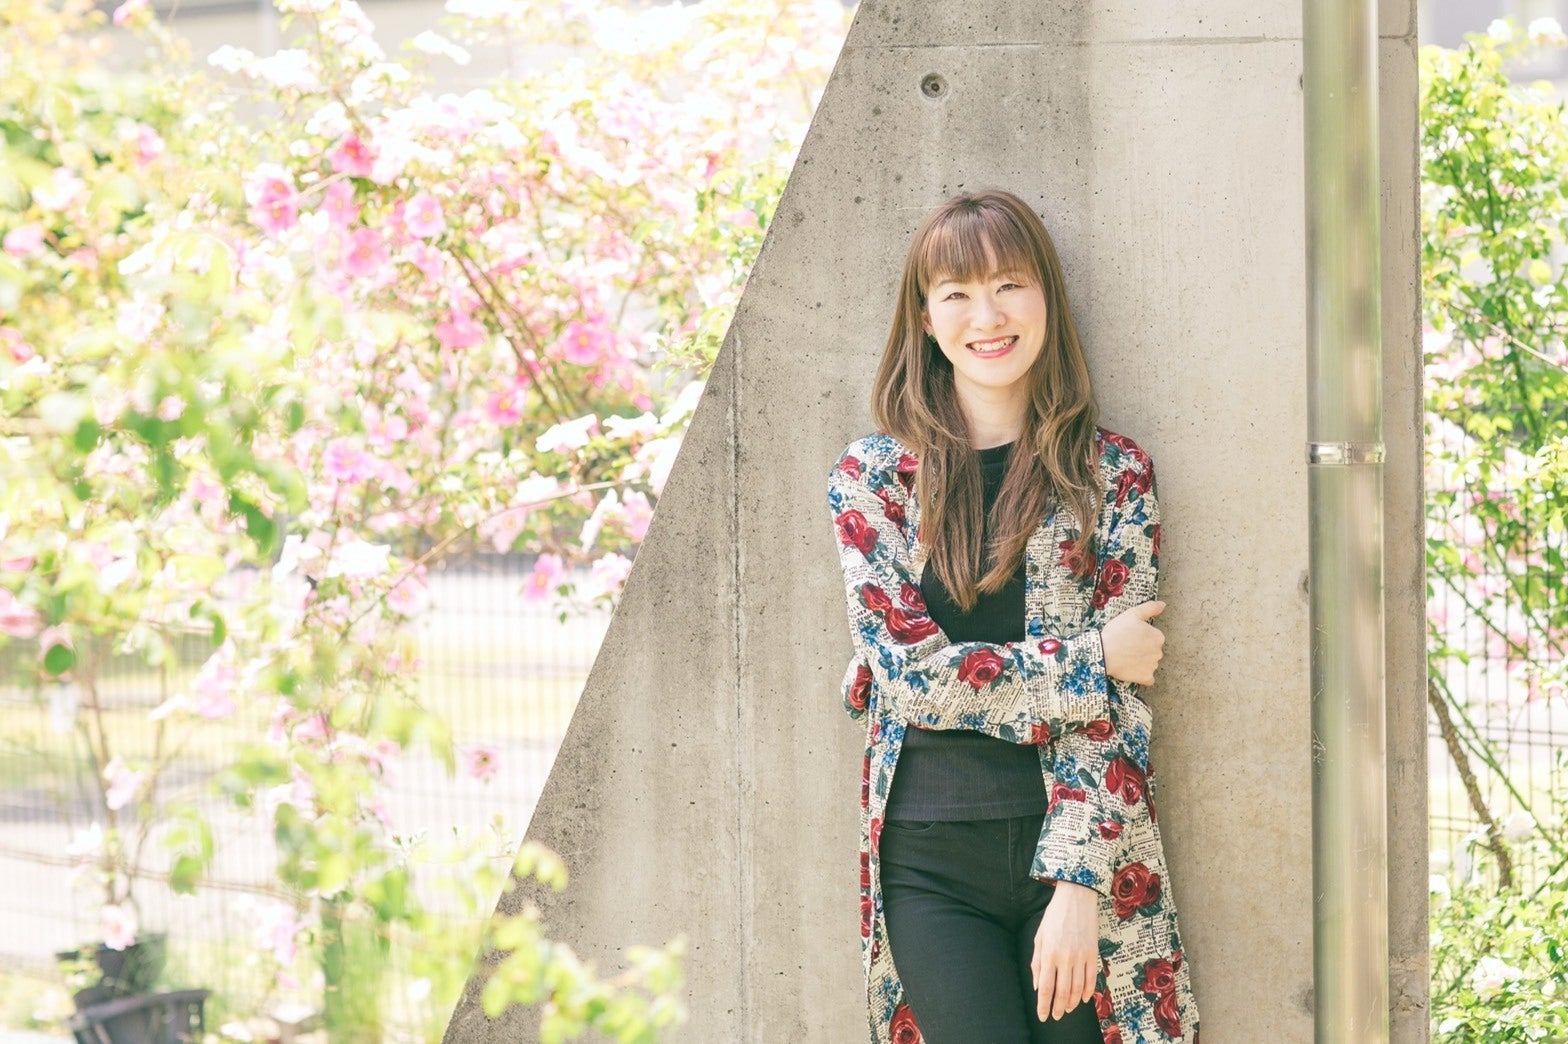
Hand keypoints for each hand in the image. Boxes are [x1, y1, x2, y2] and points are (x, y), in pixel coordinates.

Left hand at [1031, 881, 1097, 1021]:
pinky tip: (1082, 999)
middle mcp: (1066, 958)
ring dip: (1071, 1003)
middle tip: (1055, 1016)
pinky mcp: (1094, 953)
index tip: (1043, 1016)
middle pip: (1062, 992)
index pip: (1046, 987)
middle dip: (1058, 1008)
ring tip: (1066, 1009)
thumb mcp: (1039, 936)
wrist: (1077, 897)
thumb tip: (1037, 986)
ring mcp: (1081, 956)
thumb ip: (1037, 962)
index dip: (1043, 1005)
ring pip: (1077, 989)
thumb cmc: (1054, 916)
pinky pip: (1092, 979)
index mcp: (1049, 954)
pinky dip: (1087, 992)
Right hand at [1101, 600, 1165, 686]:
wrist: (1103, 652)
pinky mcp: (1146, 678)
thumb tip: (1163, 604)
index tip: (1129, 637)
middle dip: (1142, 650)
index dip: (1141, 637)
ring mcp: (1153, 666)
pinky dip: (1142, 676)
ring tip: (1126, 658)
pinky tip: (1131, 670)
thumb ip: (1150, 608)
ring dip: (1141, 662)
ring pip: (1150, 663)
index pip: (1153, 638)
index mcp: (1158, 637)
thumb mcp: (1132, 614)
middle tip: (1126, 647)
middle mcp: (1159, 652)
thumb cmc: (1117, 632)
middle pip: (1152, 651)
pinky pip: (1148, 678)